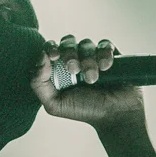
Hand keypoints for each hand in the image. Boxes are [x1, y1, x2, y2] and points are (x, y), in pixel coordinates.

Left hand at [31, 34, 145, 127]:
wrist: (116, 114)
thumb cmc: (86, 110)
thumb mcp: (55, 104)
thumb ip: (39, 84)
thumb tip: (40, 58)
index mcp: (59, 70)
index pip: (50, 49)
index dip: (50, 48)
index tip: (54, 56)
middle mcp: (75, 60)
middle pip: (67, 42)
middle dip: (69, 53)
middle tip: (74, 70)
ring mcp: (93, 56)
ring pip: (86, 44)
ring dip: (88, 61)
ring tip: (93, 79)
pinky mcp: (109, 55)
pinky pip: (104, 44)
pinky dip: (104, 54)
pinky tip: (106, 67)